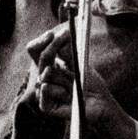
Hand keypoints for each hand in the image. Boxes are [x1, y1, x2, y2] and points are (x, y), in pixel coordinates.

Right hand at [26, 24, 136, 138]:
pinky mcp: (45, 106)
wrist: (101, 105)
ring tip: (73, 87)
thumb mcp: (80, 65)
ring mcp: (43, 93)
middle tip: (66, 42)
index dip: (42, 41)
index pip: (37, 50)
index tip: (53, 33)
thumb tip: (63, 32)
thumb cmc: (91, 85)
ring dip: (64, 78)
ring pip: (46, 75)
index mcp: (50, 67)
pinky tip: (68, 95)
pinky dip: (59, 90)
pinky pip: (46, 90)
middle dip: (53, 50)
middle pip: (41, 59)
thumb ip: (68, 52)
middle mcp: (44, 79)